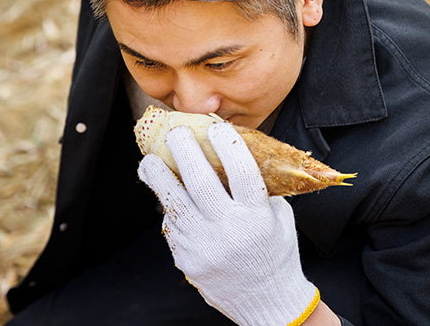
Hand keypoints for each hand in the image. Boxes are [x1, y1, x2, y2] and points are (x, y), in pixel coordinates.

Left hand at [138, 123, 319, 325]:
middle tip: (175, 133)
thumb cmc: (275, 253)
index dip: (227, 146)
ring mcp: (205, 247)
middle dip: (184, 152)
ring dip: (158, 177)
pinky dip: (168, 208)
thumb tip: (232, 155)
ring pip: (174, 203)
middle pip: (200, 183)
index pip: (242, 173)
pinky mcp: (188, 260)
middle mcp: (230, 232)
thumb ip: (261, 190)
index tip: (215, 128)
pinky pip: (172, 227)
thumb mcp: (279, 218)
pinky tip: (165, 195)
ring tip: (149, 160)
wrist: (267, 302)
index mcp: (258, 218)